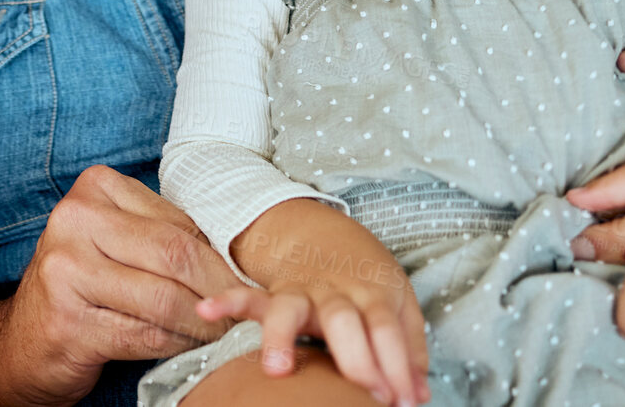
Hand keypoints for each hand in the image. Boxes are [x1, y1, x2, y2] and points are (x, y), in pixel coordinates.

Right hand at [0, 166, 237, 405]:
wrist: (21, 341)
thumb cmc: (81, 286)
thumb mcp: (115, 242)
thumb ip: (162, 236)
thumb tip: (238, 259)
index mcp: (92, 190)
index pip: (177, 224)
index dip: (221, 261)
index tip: (246, 285)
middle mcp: (73, 221)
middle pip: (175, 256)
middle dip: (222, 292)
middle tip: (249, 316)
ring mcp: (65, 271)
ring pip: (166, 300)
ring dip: (206, 325)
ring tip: (225, 334)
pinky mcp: (69, 321)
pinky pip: (146, 335)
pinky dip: (178, 346)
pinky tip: (189, 349)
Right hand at [198, 265, 428, 406]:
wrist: (323, 234)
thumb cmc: (367, 279)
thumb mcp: (400, 303)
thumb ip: (410, 348)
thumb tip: (417, 396)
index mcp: (373, 292)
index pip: (386, 328)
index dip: (396, 364)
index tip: (400, 401)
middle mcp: (335, 291)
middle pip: (343, 319)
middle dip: (354, 357)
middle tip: (367, 394)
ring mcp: (301, 291)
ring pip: (289, 308)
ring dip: (282, 336)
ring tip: (277, 370)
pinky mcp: (273, 294)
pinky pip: (246, 296)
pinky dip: (226, 301)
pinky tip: (207, 311)